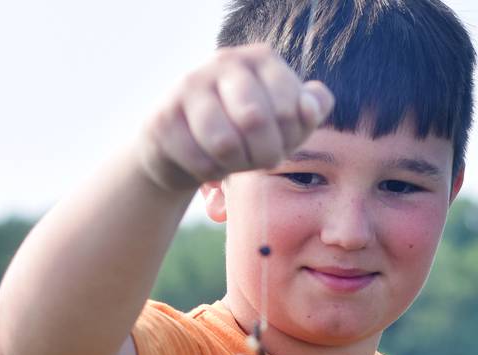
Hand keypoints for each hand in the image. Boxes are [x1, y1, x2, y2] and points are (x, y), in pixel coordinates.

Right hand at [137, 44, 334, 191]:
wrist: (187, 147)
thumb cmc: (246, 135)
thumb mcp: (285, 125)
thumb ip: (308, 112)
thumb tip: (312, 105)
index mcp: (262, 60)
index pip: (290, 108)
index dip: (289, 139)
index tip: (280, 143)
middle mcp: (226, 62)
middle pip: (255, 120)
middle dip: (264, 154)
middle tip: (260, 160)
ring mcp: (191, 85)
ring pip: (224, 142)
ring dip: (235, 165)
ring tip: (233, 159)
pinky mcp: (164, 116)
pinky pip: (199, 160)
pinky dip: (209, 171)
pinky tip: (207, 160)